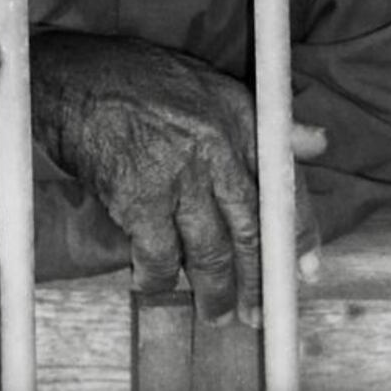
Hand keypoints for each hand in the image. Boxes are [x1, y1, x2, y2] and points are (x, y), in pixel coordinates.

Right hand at [30, 32, 321, 326]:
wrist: (72, 77)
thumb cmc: (134, 76)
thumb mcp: (206, 82)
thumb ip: (260, 120)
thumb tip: (318, 141)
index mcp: (237, 112)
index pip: (284, 181)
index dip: (301, 231)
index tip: (307, 267)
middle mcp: (216, 144)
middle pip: (250, 227)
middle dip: (258, 277)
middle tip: (258, 309)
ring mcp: (179, 174)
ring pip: (210, 250)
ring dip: (214, 290)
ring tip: (217, 314)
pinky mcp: (139, 198)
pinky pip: (159, 255)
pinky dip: (157, 277)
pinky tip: (155, 285)